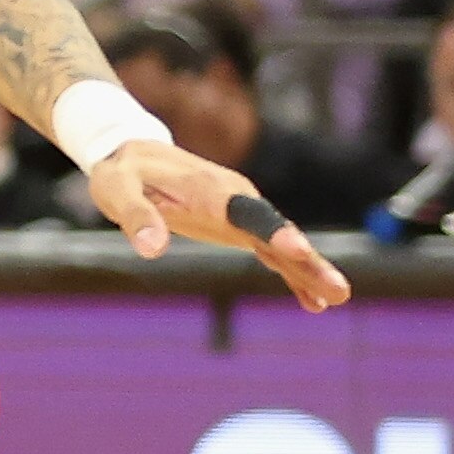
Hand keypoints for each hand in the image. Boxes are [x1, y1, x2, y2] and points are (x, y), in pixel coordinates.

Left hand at [86, 140, 352, 311]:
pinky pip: (271, 251)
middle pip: (276, 231)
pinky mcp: (238, 224)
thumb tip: (151, 249)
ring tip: (337, 297)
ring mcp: (241, 210)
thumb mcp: (116, 191)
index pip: (245, 211)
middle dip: (307, 260)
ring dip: (309, 270)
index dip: (271, 230)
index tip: (297, 249)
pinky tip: (312, 300)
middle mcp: (234, 197)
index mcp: (207, 188)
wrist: (134, 153)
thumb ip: (136, 217)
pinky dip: (291, 273)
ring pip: (281, 243)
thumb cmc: (122, 173)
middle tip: (336, 289)